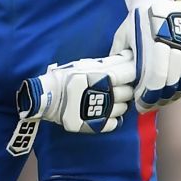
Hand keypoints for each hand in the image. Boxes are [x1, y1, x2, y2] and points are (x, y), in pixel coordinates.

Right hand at [16, 50, 136, 133]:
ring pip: (124, 108)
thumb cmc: (66, 77)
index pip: (130, 72)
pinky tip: (106, 112)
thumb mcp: (85, 64)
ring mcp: (102, 110)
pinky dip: (114, 118)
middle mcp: (106, 93)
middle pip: (128, 91)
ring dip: (120, 103)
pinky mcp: (97, 124)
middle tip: (116, 87)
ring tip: (109, 99)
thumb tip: (128, 56)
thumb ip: (108, 63)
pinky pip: (115, 123)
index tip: (129, 73)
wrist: (47, 97)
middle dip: (125, 88)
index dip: (133, 72)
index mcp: (104, 75)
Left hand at [108, 0, 180, 112]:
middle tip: (148, 105)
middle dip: (158, 99)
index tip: (139, 104)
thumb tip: (111, 79)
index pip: (154, 81)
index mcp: (152, 45)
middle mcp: (173, 45)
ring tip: (161, 100)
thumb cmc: (136, 20)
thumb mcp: (122, 37)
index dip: (147, 97)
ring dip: (172, 94)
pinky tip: (175, 90)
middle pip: (170, 84)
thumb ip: (119, 58)